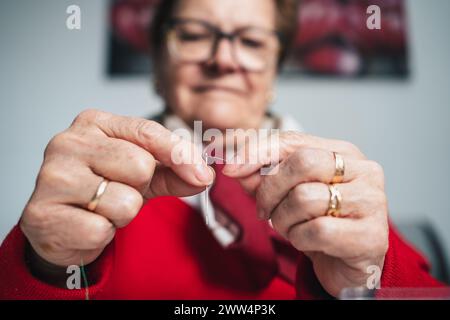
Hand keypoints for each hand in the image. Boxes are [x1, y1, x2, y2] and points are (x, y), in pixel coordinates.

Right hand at [20, 109, 213, 266]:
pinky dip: (101, 235)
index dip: (180, 155)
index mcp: (94, 123)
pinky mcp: (41, 213)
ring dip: (121, 214)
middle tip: (119, 191)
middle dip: (139, 188)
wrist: (62, 225)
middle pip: (140, 165)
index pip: (148, 131)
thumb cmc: (104, 190)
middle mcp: (68, 142)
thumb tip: (204, 175)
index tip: (202, 174)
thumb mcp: (143, 175)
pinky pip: (100, 230)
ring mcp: (50, 177)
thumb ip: (175, 171)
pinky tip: (86, 224)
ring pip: (124, 201)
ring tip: (102, 209)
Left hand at [223, 131, 388, 296]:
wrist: (347, 264)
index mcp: (342, 152)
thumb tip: (233, 165)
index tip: (230, 169)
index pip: (292, 139)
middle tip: (263, 210)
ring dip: (284, 219)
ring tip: (291, 227)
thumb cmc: (318, 222)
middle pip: (302, 162)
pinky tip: (308, 242)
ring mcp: (372, 201)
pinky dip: (300, 239)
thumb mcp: (285, 194)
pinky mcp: (371, 235)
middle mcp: (363, 170)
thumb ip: (260, 176)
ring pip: (305, 198)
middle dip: (270, 189)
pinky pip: (317, 231)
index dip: (256, 152)